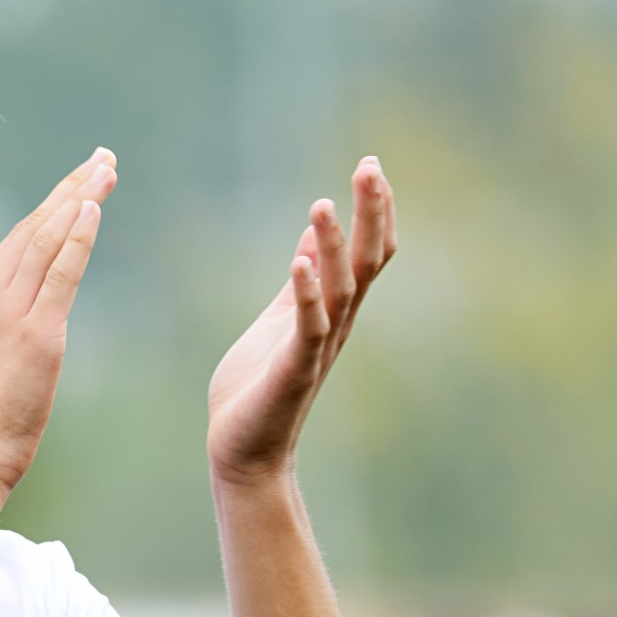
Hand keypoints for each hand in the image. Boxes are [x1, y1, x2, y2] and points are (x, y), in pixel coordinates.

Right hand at [0, 147, 119, 489]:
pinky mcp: (36, 332)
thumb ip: (9, 325)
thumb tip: (35, 318)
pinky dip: (77, 237)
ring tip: (107, 171)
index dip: (54, 205)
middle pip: (37, 226)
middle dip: (72, 188)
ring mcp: (11, 310)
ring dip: (81, 199)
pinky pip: (61, 272)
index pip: (23, 237)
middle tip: (103, 160)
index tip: (81, 182)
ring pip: (49, 238)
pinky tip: (93, 209)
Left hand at [206, 156, 396, 486]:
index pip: (365, 253)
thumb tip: (309, 242)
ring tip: (322, 204)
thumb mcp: (277, 323)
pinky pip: (307, 328)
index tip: (370, 164)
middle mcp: (335, 325)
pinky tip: (297, 262)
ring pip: (339, 289)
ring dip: (332, 246)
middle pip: (365, 261)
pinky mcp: (293, 370)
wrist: (243, 451)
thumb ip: (297, 286)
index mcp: (331, 311)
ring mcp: (317, 347)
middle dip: (370, 214)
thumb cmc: (257, 389)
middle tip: (369, 166)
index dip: (373, 211)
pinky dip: (305, 294)